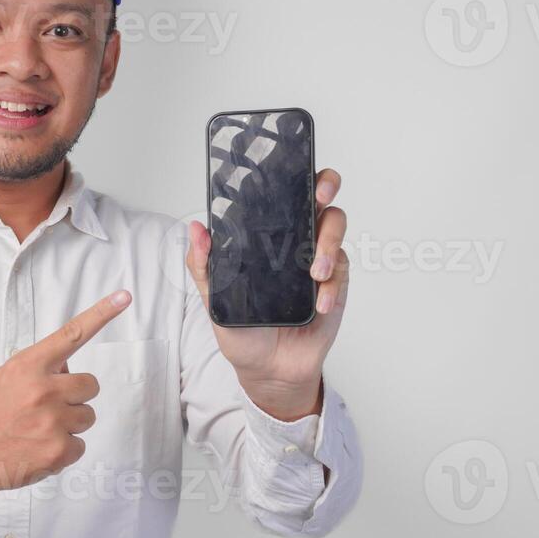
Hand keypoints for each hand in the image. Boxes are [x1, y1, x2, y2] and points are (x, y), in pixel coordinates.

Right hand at [0, 290, 132, 516]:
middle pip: (90, 385)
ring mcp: (52, 421)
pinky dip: (63, 450)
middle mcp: (43, 389)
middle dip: (76, 396)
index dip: (101, 314)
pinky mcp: (58, 451)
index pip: (72, 334)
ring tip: (37, 430)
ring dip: (69, 424)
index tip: (123, 297)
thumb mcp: (7, 377)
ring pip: (87, 416)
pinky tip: (38, 449)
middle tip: (48, 408)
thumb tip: (69, 371)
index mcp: (29, 365)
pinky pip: (80, 445)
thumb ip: (40, 369)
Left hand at [186, 168, 349, 420]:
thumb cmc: (243, 330)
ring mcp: (316, 258)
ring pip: (336, 225)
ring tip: (314, 273)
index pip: (279, 193)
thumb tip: (196, 230)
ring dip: (330, 243)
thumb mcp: (215, 300)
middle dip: (325, 185)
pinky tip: (320, 303)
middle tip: (319, 197)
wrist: (268, 370)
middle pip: (319, 195)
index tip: (289, 167)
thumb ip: (205, 266)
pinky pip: (342, 271)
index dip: (288, 173)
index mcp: (264, 235)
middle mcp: (293, 238)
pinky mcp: (336, 282)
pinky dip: (332, 285)